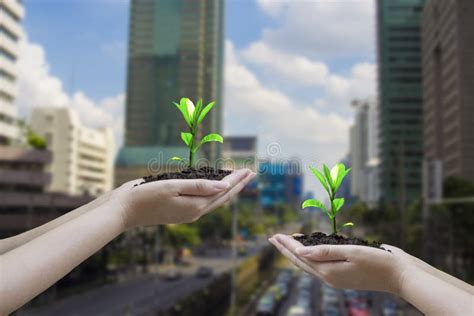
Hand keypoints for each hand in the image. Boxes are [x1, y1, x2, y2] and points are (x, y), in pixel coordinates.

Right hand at [110, 169, 254, 228]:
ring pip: (214, 201)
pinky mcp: (179, 212)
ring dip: (227, 189)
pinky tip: (214, 187)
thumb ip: (200, 186)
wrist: (124, 211)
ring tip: (238, 179)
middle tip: (251, 173)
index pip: (223, 191)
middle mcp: (194, 212)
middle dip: (238, 185)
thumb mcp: (173, 187)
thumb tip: (225, 186)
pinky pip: (203, 202)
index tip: (249, 169)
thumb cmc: (146, 196)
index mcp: (195, 206)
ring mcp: (187, 214)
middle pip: (223, 197)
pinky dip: (213, 193)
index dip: (237, 179)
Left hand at [269, 234, 413, 293]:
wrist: (400, 276)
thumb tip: (300, 251)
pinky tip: (310, 250)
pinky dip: (312, 256)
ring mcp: (337, 277)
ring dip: (297, 253)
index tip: (275, 235)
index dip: (287, 244)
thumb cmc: (377, 261)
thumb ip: (324, 252)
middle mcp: (330, 276)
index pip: (301, 256)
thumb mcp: (350, 252)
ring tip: (287, 243)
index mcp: (328, 272)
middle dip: (286, 249)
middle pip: (301, 261)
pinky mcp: (344, 275)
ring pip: (310, 264)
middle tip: (273, 238)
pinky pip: (321, 265)